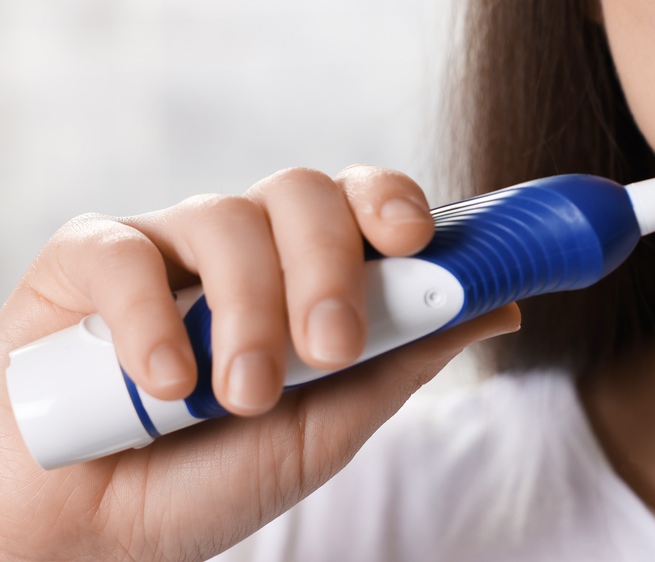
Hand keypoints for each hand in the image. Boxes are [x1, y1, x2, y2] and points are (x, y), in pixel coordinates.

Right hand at [0, 165, 519, 560]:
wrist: (106, 531)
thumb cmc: (221, 471)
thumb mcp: (335, 421)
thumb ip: (408, 355)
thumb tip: (505, 303)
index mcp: (307, 268)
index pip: (359, 200)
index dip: (390, 203)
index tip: (413, 242)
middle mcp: (243, 243)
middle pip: (300, 192)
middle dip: (327, 268)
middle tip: (330, 351)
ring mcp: (166, 246)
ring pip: (225, 219)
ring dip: (248, 315)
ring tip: (241, 399)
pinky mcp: (84, 263)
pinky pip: (123, 253)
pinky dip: (149, 320)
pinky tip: (164, 385)